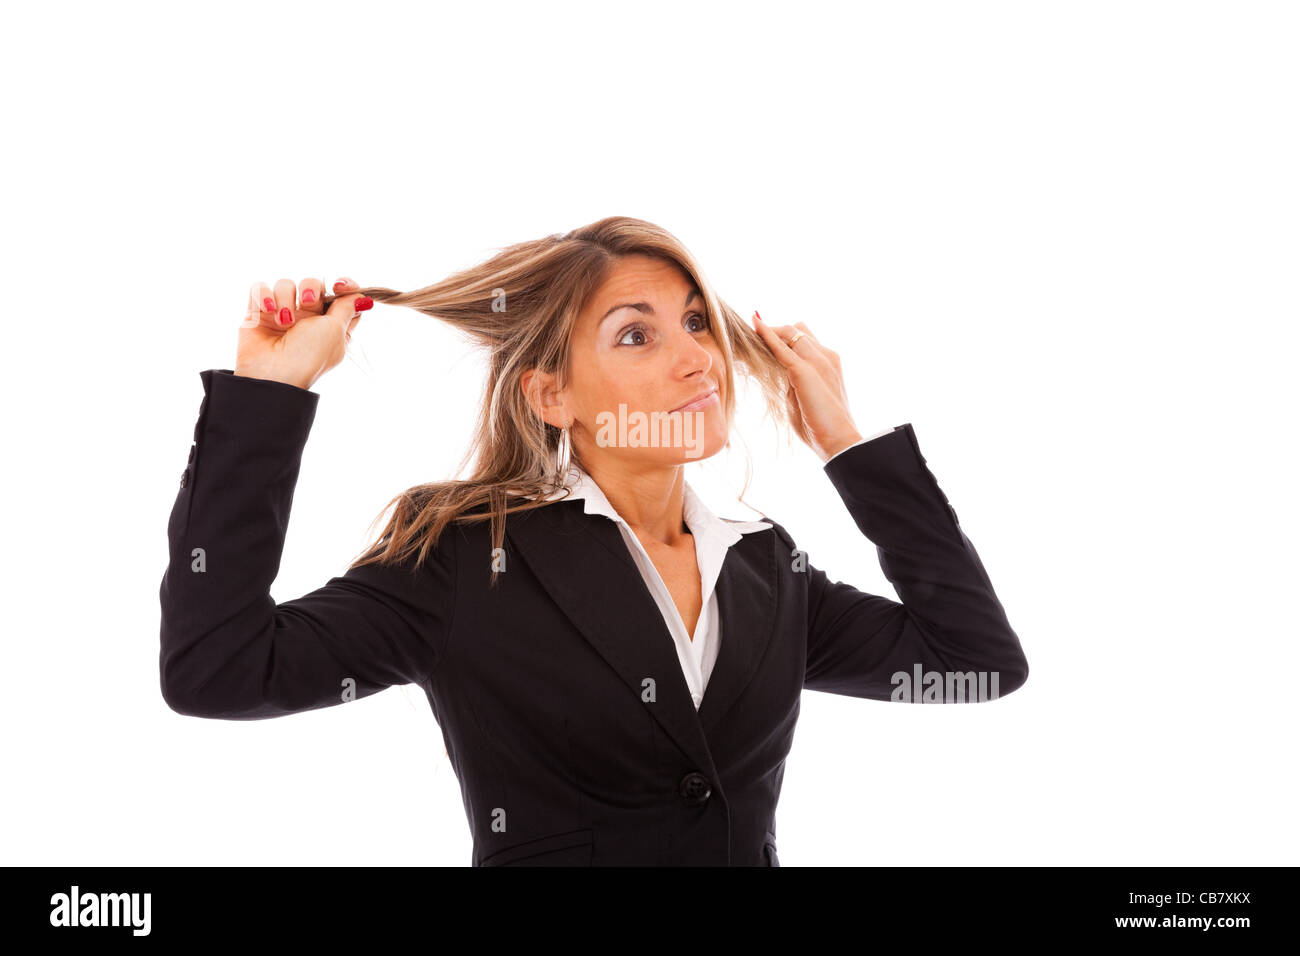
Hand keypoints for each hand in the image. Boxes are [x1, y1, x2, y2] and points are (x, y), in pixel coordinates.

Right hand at [236, 277, 372, 389]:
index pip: (342, 297)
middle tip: (308, 302)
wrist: (272, 375)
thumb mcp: (337, 331)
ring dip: (285, 298)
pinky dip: (264, 296)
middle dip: (311, 289)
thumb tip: (364, 298)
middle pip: (314, 285)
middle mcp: (308, 320)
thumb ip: (347, 308)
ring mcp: (282, 315)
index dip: (345, 286)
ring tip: (284, 321)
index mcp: (331, 326)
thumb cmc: (308, 356)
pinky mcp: (257, 313)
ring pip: (286, 284)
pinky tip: (268, 311)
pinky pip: (260, 288)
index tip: (340, 285)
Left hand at [750, 312, 862, 462]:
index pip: (804, 339)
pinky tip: (755, 325)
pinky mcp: (805, 370)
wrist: (839, 439)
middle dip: (775, 331)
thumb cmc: (820, 425)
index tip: (763, 334)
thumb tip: (779, 376)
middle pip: (796, 330)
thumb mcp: (803, 397)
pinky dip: (767, 335)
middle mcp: (826, 355)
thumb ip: (792, 383)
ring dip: (770, 332)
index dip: (783, 336)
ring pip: (790, 333)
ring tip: (750, 332)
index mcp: (828, 362)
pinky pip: (781, 347)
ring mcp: (818, 360)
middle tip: (753, 335)